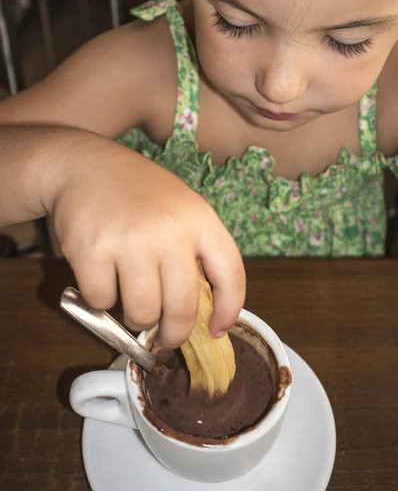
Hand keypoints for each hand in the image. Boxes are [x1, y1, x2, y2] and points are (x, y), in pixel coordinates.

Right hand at [46, 136, 245, 346]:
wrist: (84, 165)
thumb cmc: (137, 192)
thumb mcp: (180, 207)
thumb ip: (195, 249)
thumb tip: (204, 310)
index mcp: (200, 218)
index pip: (231, 275)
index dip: (228, 311)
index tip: (217, 329)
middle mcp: (170, 230)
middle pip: (182, 308)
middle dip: (174, 334)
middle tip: (165, 337)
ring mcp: (131, 241)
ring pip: (142, 314)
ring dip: (136, 318)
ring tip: (130, 300)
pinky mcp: (93, 250)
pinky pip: (102, 301)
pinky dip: (101, 299)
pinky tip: (101, 278)